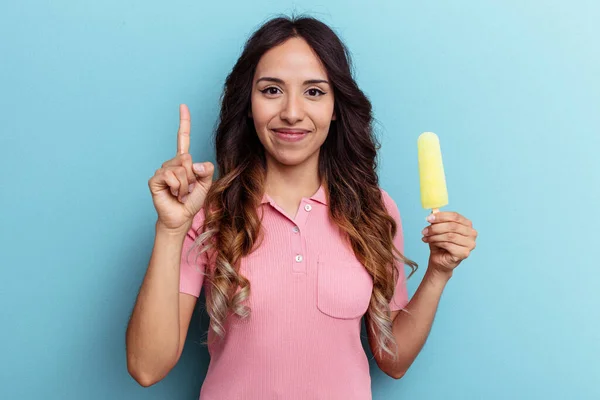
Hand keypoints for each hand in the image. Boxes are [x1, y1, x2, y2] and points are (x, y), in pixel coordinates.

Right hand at [148, 104, 213, 233]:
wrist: (181, 217)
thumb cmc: (192, 201)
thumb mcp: (206, 184)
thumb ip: (206, 171)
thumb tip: (194, 163)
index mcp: (183, 161)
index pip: (182, 138)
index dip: (184, 122)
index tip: (183, 106)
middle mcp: (171, 163)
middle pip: (187, 159)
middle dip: (192, 177)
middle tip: (188, 189)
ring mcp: (162, 170)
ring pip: (181, 169)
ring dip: (186, 185)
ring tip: (181, 193)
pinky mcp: (155, 179)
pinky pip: (171, 176)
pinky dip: (178, 187)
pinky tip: (174, 194)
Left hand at [421, 211, 476, 276]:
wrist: (439, 260)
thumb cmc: (440, 244)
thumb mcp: (437, 229)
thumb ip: (437, 220)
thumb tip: (433, 212)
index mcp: (467, 224)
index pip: (455, 216)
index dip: (440, 216)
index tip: (428, 218)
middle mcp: (472, 233)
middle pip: (452, 226)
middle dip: (435, 227)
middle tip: (424, 230)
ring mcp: (470, 244)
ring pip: (450, 236)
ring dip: (434, 236)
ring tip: (426, 237)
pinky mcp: (464, 253)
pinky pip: (449, 245)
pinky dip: (437, 242)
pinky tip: (431, 243)